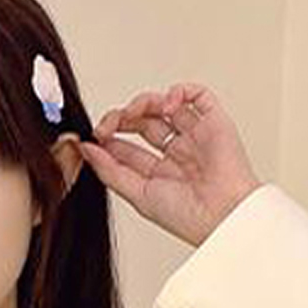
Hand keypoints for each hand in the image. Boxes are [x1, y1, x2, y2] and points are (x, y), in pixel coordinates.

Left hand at [78, 83, 261, 247]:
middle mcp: (176, 152)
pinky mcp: (214, 122)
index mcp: (158, 173)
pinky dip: (180, 92)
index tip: (95, 136)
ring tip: (134, 111)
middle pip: (143, 122)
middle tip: (110, 122)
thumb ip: (110, 171)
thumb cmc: (187, 216)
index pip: (127, 147)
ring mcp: (195, 135)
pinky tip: (168, 104)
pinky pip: (198, 95)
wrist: (221, 215)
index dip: (110, 137)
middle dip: (123, 117)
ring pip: (165, 105)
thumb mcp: (137, 195)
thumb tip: (86, 149)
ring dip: (144, 102)